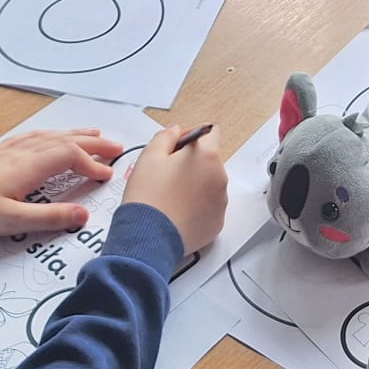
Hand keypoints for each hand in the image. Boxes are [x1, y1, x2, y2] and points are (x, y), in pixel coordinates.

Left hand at [0, 128, 123, 240]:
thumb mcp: (12, 222)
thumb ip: (50, 218)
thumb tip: (85, 215)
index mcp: (27, 166)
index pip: (69, 156)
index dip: (91, 163)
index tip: (108, 175)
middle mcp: (20, 153)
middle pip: (63, 140)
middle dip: (92, 143)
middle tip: (116, 147)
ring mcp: (6, 151)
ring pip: (47, 136)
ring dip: (73, 134)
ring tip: (93, 133)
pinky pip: (30, 137)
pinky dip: (49, 135)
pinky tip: (48, 137)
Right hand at [123, 123, 228, 251]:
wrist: (148, 237)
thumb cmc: (148, 196)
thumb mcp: (149, 155)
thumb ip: (166, 136)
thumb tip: (176, 131)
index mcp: (208, 156)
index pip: (210, 132)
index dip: (190, 135)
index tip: (176, 145)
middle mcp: (220, 177)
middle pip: (208, 160)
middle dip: (191, 163)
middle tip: (166, 174)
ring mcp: (221, 202)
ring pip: (209, 184)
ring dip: (194, 185)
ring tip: (169, 196)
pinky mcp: (217, 223)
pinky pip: (208, 207)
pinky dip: (196, 207)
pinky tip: (176, 211)